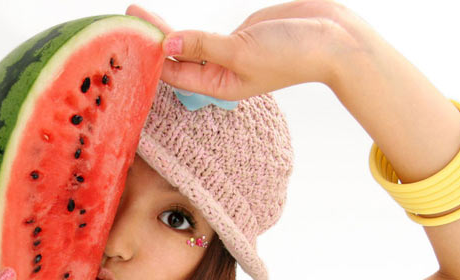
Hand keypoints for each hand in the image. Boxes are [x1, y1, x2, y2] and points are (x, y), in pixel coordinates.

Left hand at [126, 1, 364, 98]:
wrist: (333, 38)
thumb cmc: (292, 53)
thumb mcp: (241, 50)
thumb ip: (203, 45)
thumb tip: (167, 43)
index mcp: (219, 85)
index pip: (174, 74)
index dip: (150, 57)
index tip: (128, 39)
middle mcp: (220, 73)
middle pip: (177, 56)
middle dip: (152, 38)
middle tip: (127, 18)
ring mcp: (228, 53)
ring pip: (188, 42)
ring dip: (165, 29)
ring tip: (139, 14)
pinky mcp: (238, 35)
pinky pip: (204, 32)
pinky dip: (186, 26)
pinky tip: (168, 21)